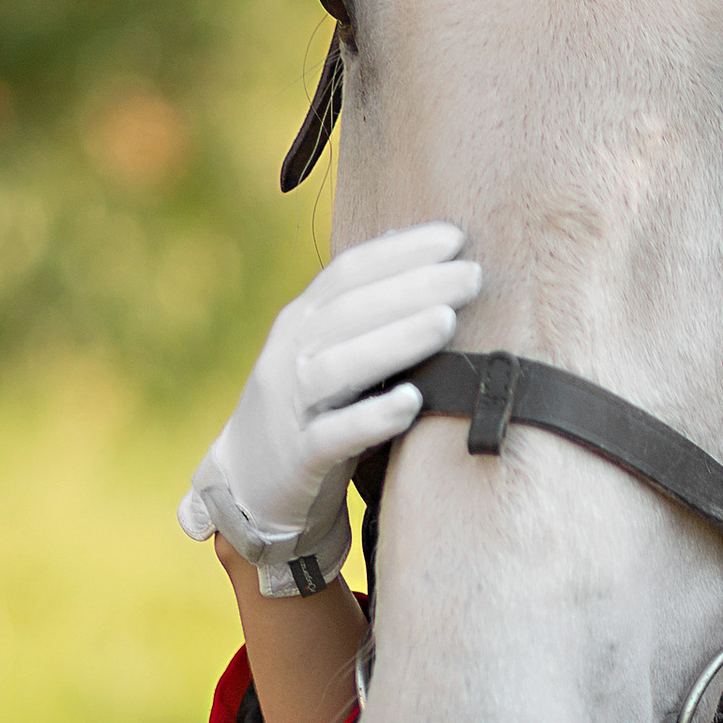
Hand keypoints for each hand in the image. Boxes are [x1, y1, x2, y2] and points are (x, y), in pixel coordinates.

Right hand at [178, 222, 478, 595]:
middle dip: (414, 287)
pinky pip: (334, 434)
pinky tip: (411, 404)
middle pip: (351, 311)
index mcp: (301, 321)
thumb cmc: (312, 410)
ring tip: (447, 322)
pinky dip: (371, 418)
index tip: (456, 237)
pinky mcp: (299, 457)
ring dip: (396, 341)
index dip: (400, 251)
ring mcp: (290, 406)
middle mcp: (290, 354)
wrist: (251, 485)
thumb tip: (427, 257)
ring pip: (341, 367)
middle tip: (471, 275)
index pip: (349, 272)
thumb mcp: (330, 353)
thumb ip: (367, 314)